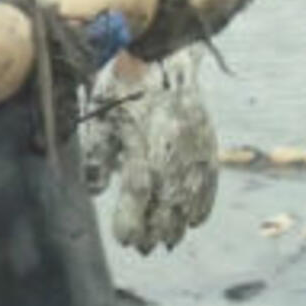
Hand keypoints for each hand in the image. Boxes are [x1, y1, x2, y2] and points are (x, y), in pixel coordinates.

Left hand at [85, 48, 219, 252]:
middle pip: (167, 200)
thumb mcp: (101, 118)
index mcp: (141, 142)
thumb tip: (96, 191)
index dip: (132, 218)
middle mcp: (171, 148)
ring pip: (189, 194)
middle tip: (145, 249)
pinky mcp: (207, 142)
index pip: (138, 191)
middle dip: (156, 229)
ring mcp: (193, 147)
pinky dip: (203, 204)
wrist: (162, 56)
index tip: (124, 239)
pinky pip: (209, 180)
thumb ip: (97, 156)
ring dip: (179, 223)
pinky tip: (195, 221)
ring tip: (167, 242)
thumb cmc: (123, 88)